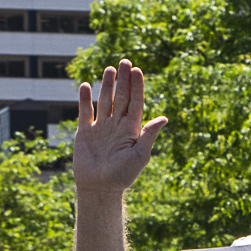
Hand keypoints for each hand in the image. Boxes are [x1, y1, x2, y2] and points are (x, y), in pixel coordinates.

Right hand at [74, 59, 166, 195]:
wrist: (100, 189)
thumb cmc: (123, 175)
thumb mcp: (140, 155)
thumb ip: (149, 135)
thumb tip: (165, 118)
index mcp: (132, 129)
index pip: (135, 103)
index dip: (136, 87)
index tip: (137, 71)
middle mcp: (117, 125)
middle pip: (121, 97)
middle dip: (123, 80)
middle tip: (125, 62)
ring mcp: (101, 128)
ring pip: (104, 101)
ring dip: (106, 85)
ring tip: (109, 69)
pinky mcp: (86, 133)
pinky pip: (85, 112)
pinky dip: (85, 99)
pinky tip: (85, 85)